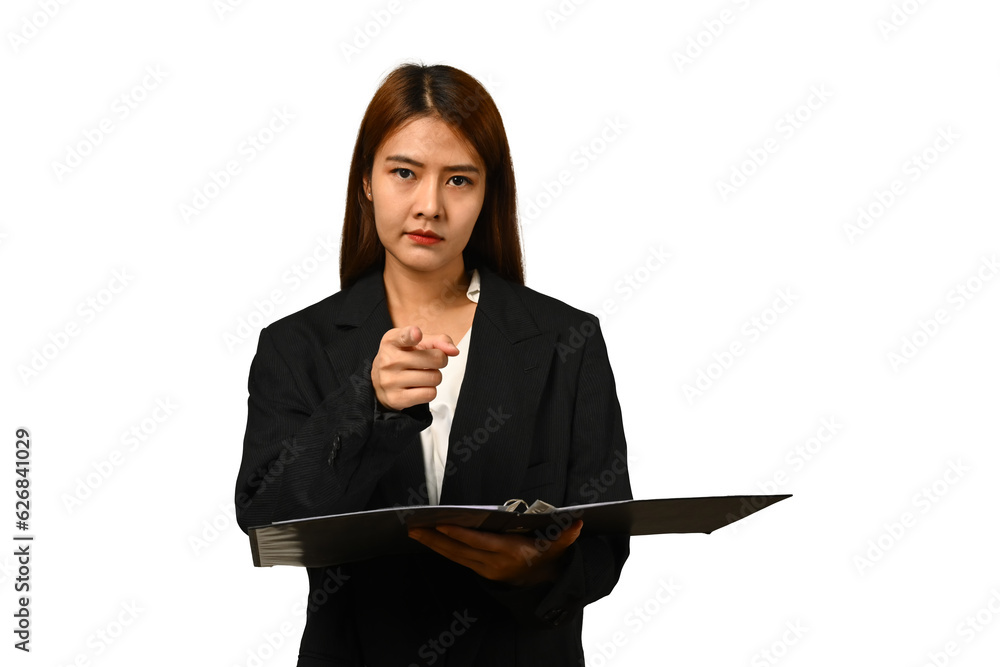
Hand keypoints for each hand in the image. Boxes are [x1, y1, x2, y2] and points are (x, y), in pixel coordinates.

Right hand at [371, 325, 459, 410]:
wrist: (380, 381)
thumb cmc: (403, 357)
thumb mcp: (416, 343)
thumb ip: (438, 340)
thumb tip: (454, 351)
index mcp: (392, 341)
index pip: (404, 336)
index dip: (413, 335)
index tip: (417, 334)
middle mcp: (388, 360)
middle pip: (435, 359)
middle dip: (439, 361)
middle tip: (430, 362)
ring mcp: (390, 380)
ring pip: (434, 378)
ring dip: (434, 377)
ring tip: (422, 375)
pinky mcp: (396, 398)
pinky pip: (429, 394)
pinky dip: (430, 391)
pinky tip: (419, 387)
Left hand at [408, 520, 583, 586]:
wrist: (542, 585)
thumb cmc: (547, 558)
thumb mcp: (558, 547)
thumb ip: (566, 535)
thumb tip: (577, 522)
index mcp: (509, 553)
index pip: (479, 542)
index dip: (460, 534)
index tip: (442, 524)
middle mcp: (492, 563)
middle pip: (459, 550)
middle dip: (435, 538)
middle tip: (413, 527)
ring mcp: (483, 568)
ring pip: (453, 555)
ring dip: (432, 544)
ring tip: (413, 531)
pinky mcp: (478, 570)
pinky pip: (456, 558)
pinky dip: (441, 548)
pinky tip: (427, 538)